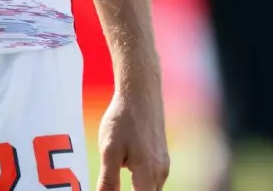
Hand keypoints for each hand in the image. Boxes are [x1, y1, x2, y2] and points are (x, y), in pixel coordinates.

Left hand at [96, 75, 169, 190]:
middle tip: (112, 185)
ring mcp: (163, 163)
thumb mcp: (109, 151)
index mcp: (148, 174)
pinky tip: (127, 170)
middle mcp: (160, 172)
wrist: (140, 91)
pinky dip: (141, 183)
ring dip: (137, 190)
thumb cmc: (123, 119)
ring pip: (151, 190)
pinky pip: (153, 179)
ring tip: (117, 182)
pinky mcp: (161, 155)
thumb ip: (108, 181)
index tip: (113, 190)